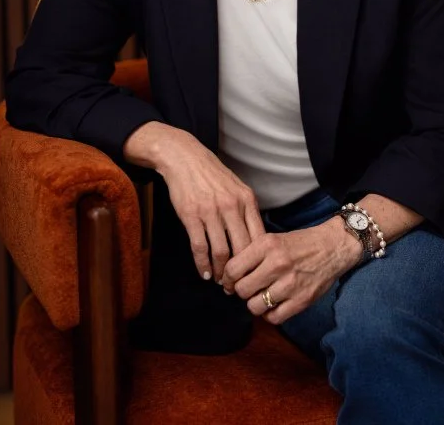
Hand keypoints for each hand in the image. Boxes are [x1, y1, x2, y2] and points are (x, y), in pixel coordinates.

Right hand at [123, 120, 265, 281]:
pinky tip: (204, 272)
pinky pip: (200, 247)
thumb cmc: (212, 174)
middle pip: (242, 249)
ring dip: (220, 272)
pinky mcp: (191, 216)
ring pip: (220, 252)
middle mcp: (231, 206)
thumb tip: (256, 239)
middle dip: (240, 272)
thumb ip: (247, 210)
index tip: (254, 274)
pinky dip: (203, 264)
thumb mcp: (237, 187)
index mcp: (246, 200)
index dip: (257, 261)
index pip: (258, 237)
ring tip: (219, 281)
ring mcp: (211, 212)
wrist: (184, 158)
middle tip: (236, 285)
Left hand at [221, 215, 361, 324]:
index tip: (228, 282)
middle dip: (241, 291)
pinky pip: (273, 318)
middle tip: (246, 289)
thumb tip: (229, 275)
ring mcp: (290, 284)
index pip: (233, 269)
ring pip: (255, 306)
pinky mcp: (301, 300)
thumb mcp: (273, 238)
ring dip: (255, 303)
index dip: (226, 279)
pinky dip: (270, 314)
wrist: (333, 247)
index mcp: (267, 244)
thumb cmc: (300, 243)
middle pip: (242, 290)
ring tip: (261, 296)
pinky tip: (273, 304)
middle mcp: (277, 264)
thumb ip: (252, 254)